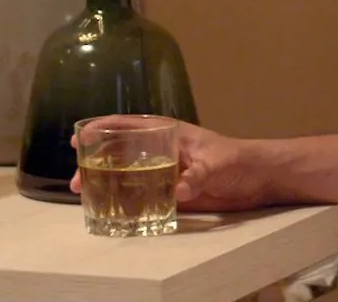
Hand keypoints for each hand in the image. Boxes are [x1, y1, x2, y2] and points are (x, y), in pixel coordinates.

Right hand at [71, 121, 276, 212]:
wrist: (261, 178)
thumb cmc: (240, 159)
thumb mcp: (219, 163)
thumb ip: (199, 175)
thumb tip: (178, 191)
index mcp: (170, 134)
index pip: (131, 126)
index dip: (103, 128)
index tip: (80, 137)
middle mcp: (162, 152)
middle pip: (121, 153)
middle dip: (96, 162)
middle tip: (76, 179)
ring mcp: (166, 173)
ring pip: (128, 175)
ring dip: (105, 183)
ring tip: (83, 194)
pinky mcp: (173, 193)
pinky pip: (143, 196)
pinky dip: (125, 202)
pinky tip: (109, 210)